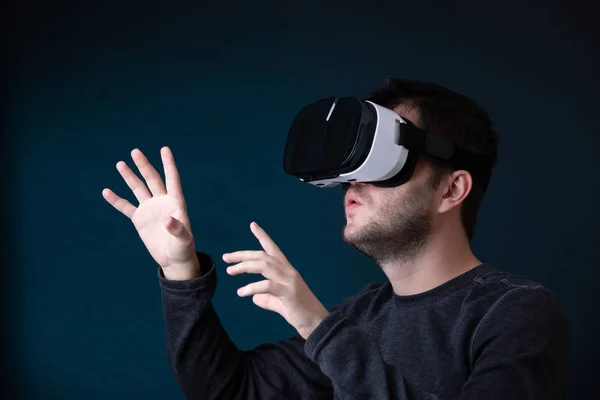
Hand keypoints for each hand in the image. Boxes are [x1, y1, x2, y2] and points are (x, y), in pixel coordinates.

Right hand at [102, 146, 199, 279]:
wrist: (173, 259)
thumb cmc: (182, 248)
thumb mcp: (183, 239)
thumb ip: (177, 229)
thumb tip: (168, 220)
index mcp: (176, 202)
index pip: (172, 179)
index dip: (168, 164)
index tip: (165, 149)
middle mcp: (162, 202)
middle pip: (152, 180)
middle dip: (144, 166)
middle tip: (135, 152)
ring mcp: (150, 209)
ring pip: (138, 189)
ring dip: (130, 177)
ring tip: (120, 163)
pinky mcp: (140, 220)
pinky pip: (126, 207)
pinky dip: (116, 200)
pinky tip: (106, 191)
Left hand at [223, 222, 328, 338]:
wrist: (316, 323)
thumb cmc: (299, 312)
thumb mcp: (279, 302)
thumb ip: (266, 297)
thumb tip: (254, 297)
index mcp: (286, 270)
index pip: (273, 248)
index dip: (263, 236)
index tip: (252, 225)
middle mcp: (288, 271)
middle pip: (263, 256)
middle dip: (243, 255)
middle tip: (226, 258)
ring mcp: (289, 280)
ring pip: (264, 265)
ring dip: (245, 266)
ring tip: (230, 271)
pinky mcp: (288, 292)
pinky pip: (267, 285)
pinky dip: (252, 287)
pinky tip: (241, 292)